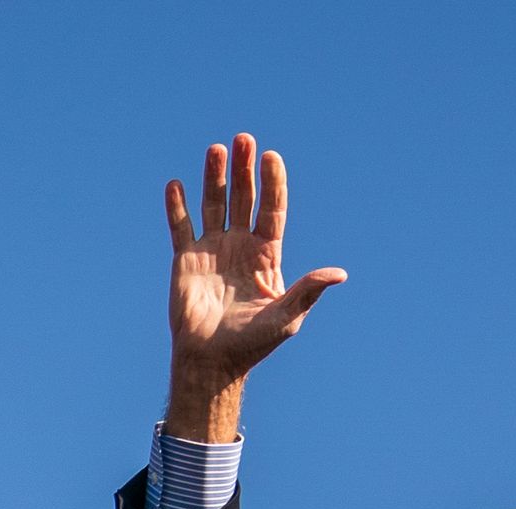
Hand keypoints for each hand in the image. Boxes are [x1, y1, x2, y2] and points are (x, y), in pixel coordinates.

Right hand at [164, 133, 346, 441]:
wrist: (212, 361)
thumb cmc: (253, 343)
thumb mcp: (286, 316)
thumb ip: (308, 291)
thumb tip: (339, 274)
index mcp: (267, 255)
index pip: (272, 210)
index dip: (273, 183)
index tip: (272, 157)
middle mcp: (241, 246)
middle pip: (245, 199)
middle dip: (245, 170)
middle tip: (244, 139)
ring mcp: (213, 250)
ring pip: (215, 204)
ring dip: (215, 177)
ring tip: (216, 149)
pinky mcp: (185, 260)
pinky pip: (180, 227)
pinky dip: (177, 206)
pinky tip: (176, 184)